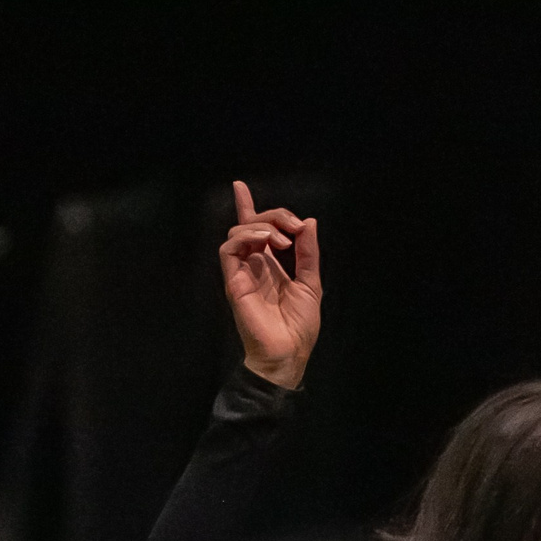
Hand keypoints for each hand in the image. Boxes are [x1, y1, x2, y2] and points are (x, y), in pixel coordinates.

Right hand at [220, 179, 320, 388]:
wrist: (288, 353)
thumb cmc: (299, 327)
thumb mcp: (312, 283)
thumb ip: (309, 253)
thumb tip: (310, 222)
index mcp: (270, 266)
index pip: (255, 231)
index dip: (247, 207)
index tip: (240, 187)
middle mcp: (253, 266)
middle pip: (251, 225)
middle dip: (273, 215)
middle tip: (293, 227)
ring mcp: (241, 273)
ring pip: (237, 232)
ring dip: (261, 226)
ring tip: (282, 240)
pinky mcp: (233, 281)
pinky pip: (228, 249)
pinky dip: (246, 237)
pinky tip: (266, 242)